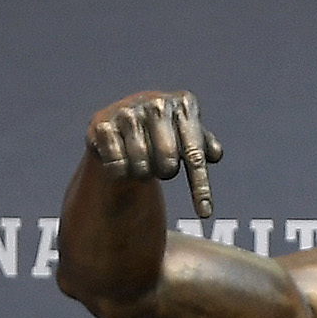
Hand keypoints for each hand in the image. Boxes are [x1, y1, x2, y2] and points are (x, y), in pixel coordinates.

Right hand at [87, 91, 219, 221]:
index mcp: (184, 104)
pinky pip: (118, 167)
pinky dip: (122, 171)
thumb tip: (215, 153)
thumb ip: (205, 145)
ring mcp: (127, 112)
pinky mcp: (101, 125)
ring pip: (142, 168)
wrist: (123, 120)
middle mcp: (156, 103)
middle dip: (166, 172)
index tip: (205, 214)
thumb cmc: (165, 132)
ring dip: (143, 172)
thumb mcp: (189, 135)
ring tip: (141, 158)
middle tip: (160, 164)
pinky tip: (121, 157)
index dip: (200, 187)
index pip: (195, 156)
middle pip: (168, 164)